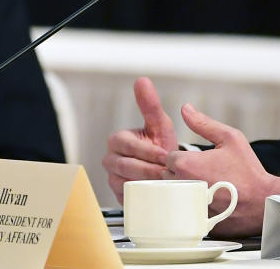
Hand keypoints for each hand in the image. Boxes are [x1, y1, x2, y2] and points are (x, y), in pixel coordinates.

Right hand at [103, 77, 178, 202]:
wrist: (163, 169)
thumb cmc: (160, 144)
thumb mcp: (159, 123)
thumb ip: (150, 104)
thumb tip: (142, 80)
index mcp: (116, 140)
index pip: (129, 146)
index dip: (148, 151)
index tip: (166, 155)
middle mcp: (110, 159)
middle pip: (127, 167)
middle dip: (150, 169)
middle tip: (168, 173)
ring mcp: (112, 179)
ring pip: (127, 183)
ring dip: (148, 184)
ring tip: (166, 184)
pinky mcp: (118, 196)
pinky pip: (128, 198)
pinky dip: (143, 197)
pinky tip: (157, 195)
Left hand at [164, 103, 279, 236]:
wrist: (263, 201)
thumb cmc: (248, 170)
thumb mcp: (230, 138)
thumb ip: (203, 123)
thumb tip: (185, 109)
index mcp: (186, 164)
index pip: (169, 157)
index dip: (182, 157)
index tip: (197, 161)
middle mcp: (182, 185)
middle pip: (167, 175)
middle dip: (180, 173)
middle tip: (202, 173)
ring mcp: (186, 205)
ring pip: (173, 194)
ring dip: (183, 189)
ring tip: (204, 188)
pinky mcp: (193, 220)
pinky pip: (182, 211)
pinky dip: (190, 207)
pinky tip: (206, 203)